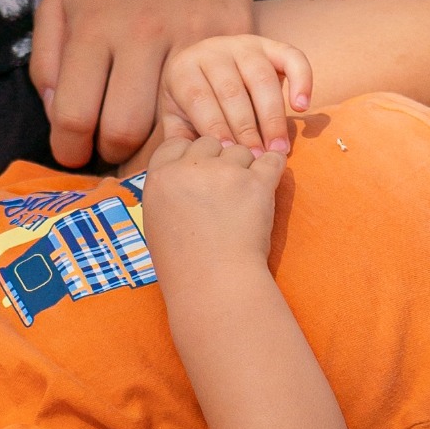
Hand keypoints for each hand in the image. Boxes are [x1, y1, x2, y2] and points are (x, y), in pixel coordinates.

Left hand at [30, 0, 253, 170]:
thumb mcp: (60, 4)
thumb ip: (46, 64)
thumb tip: (59, 119)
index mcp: (95, 26)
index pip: (75, 117)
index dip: (69, 149)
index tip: (74, 151)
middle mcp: (145, 31)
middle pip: (125, 131)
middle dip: (111, 150)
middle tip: (112, 141)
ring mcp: (195, 34)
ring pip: (173, 124)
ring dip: (156, 142)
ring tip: (146, 131)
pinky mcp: (236, 34)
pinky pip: (218, 101)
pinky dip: (201, 118)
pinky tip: (187, 113)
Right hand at [137, 115, 285, 287]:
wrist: (214, 287)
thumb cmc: (184, 265)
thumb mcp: (157, 224)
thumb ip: (168, 190)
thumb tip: (182, 171)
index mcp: (159, 178)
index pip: (178, 143)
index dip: (191, 158)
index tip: (198, 180)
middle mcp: (188, 168)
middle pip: (209, 141)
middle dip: (218, 161)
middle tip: (222, 194)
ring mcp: (223, 172)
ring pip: (241, 150)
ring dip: (245, 169)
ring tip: (241, 204)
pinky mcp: (256, 182)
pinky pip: (272, 160)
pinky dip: (272, 172)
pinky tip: (265, 191)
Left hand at [158, 32, 309, 151]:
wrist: (205, 74)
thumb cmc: (191, 109)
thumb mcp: (177, 122)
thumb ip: (182, 140)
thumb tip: (195, 160)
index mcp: (183, 70)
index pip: (199, 99)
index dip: (216, 127)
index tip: (230, 154)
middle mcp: (213, 51)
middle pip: (232, 91)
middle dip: (247, 129)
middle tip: (257, 159)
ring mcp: (243, 45)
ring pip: (261, 79)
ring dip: (273, 117)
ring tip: (278, 148)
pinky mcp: (271, 45)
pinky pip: (292, 57)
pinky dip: (301, 80)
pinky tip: (302, 107)